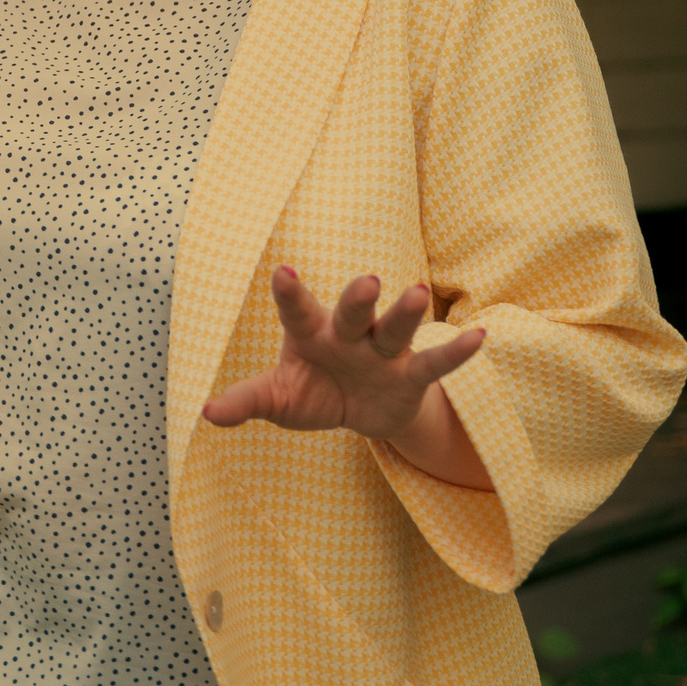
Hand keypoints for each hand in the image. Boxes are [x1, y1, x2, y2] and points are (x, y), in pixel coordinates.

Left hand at [203, 268, 484, 440]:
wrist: (358, 413)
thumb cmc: (312, 393)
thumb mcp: (278, 400)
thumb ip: (246, 401)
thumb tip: (206, 413)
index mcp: (310, 334)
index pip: (297, 310)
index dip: (290, 293)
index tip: (283, 271)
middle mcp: (348, 335)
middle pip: (353, 312)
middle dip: (359, 298)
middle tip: (367, 280)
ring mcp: (382, 352)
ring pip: (395, 329)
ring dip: (405, 313)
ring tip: (417, 292)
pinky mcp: (410, 375)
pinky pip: (434, 363)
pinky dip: (456, 352)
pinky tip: (480, 336)